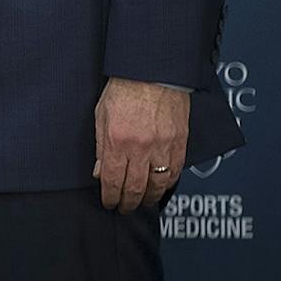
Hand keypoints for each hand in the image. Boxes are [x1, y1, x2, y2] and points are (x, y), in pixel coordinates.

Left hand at [93, 77, 189, 211]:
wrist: (152, 72)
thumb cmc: (124, 88)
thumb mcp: (101, 116)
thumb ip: (101, 147)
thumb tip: (100, 172)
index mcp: (119, 141)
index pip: (114, 180)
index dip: (111, 197)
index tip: (109, 203)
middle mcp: (142, 148)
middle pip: (136, 187)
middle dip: (128, 202)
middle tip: (124, 208)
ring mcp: (164, 147)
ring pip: (159, 185)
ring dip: (150, 198)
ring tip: (142, 202)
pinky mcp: (180, 144)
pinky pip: (175, 172)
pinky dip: (168, 184)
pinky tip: (161, 188)